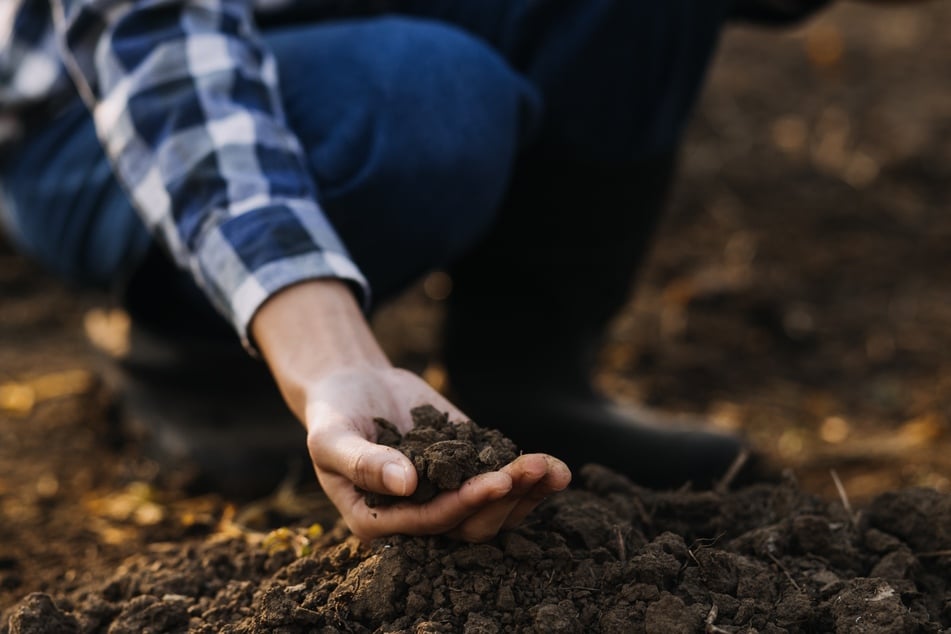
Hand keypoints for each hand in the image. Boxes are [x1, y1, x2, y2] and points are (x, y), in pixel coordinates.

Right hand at [250, 280, 570, 541]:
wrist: (354, 386)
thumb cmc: (332, 415)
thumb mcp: (331, 437)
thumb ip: (363, 463)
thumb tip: (405, 483)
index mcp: (380, 522)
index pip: (429, 523)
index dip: (462, 506)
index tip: (492, 483)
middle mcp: (419, 516)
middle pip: (470, 525)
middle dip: (503, 499)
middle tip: (530, 469)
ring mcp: (449, 493)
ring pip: (496, 511)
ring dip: (526, 494)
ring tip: (553, 470)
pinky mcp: (470, 468)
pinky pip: (504, 482)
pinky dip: (532, 479)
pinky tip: (557, 468)